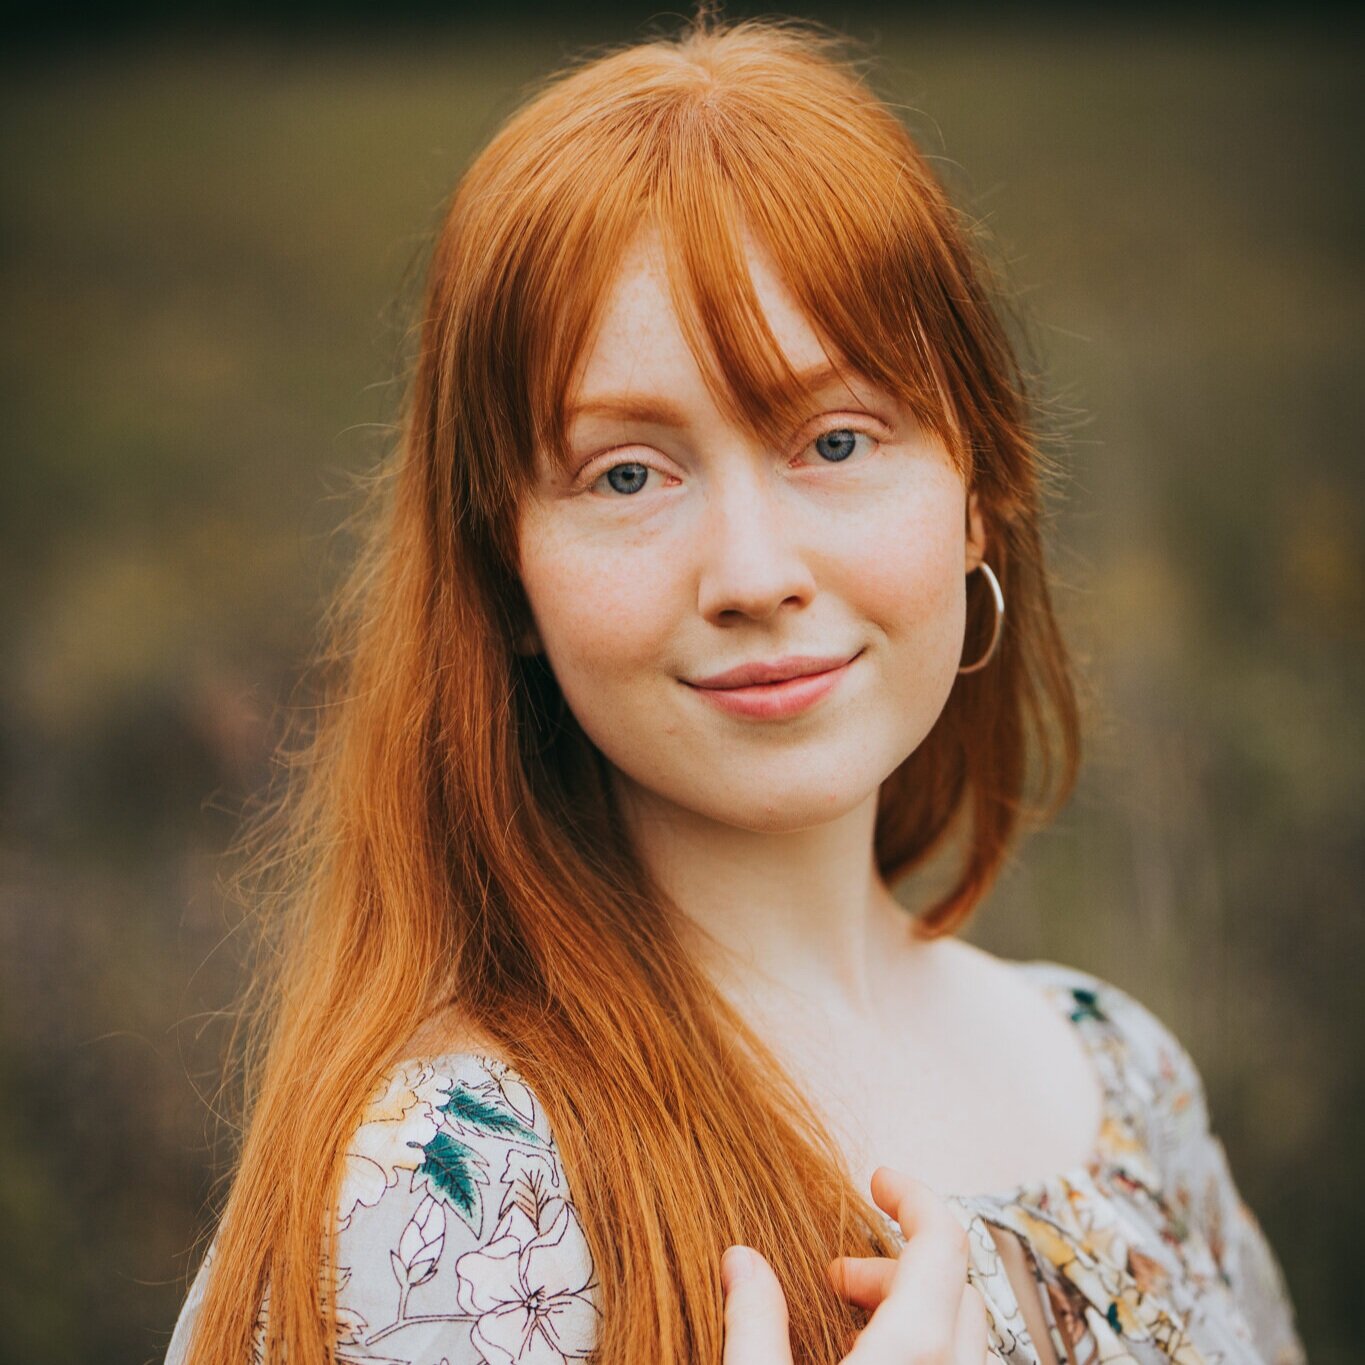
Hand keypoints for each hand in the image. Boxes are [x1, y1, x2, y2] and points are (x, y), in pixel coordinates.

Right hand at [721, 1165, 1001, 1362]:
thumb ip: (755, 1322)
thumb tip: (742, 1260)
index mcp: (915, 1351)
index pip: (944, 1242)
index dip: (914, 1196)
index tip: (878, 1180)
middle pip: (955, 1286)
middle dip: (896, 1263)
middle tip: (837, 1275)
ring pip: (962, 1334)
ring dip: (912, 1308)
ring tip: (850, 1321)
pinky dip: (924, 1347)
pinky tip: (870, 1362)